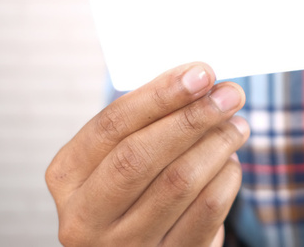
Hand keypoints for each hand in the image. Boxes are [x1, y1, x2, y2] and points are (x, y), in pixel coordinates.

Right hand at [45, 62, 248, 245]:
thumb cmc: (133, 185)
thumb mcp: (120, 153)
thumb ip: (148, 120)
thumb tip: (199, 80)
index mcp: (67, 175)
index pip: (112, 125)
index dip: (160, 94)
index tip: (201, 73)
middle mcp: (86, 217)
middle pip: (140, 155)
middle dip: (192, 117)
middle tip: (230, 95)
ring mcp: (124, 245)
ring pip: (179, 181)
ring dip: (218, 143)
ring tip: (237, 124)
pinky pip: (206, 211)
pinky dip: (226, 177)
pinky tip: (230, 161)